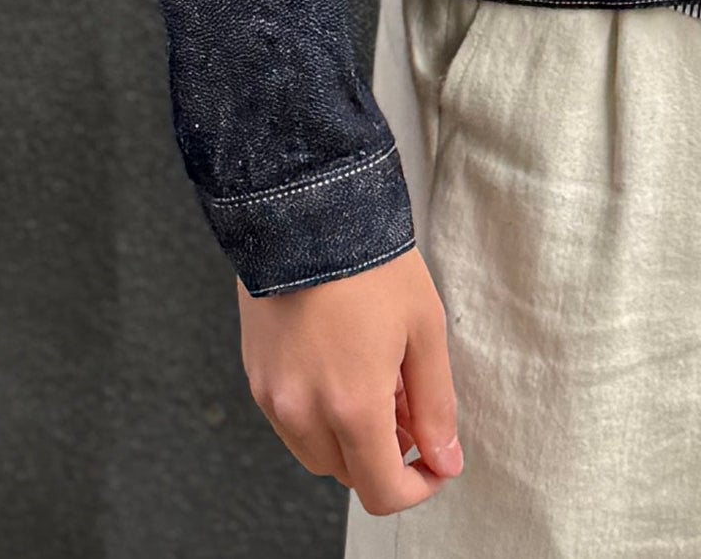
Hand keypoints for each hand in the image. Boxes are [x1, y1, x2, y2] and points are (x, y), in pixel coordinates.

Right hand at [237, 244, 462, 514]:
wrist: (306, 208)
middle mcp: (304, 411)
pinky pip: (290, 419)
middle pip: (348, 473)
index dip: (417, 487)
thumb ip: (436, 404)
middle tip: (406, 402)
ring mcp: (272, 395)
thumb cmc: (370, 262)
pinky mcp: (254, 374)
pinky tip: (339, 364)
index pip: (382, 491)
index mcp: (352, 406)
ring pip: (316, 451)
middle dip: (383, 453)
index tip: (434, 460)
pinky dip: (317, 412)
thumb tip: (445, 460)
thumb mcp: (424, 328)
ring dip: (347, 436)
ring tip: (373, 376)